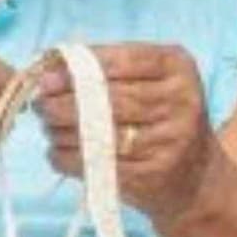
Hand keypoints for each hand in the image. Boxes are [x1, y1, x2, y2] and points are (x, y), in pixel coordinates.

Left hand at [38, 44, 230, 228]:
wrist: (195, 176)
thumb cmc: (160, 117)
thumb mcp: (151, 81)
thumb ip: (108, 67)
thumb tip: (51, 67)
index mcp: (178, 67)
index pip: (124, 59)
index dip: (80, 67)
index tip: (47, 76)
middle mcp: (181, 101)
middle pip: (109, 99)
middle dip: (64, 102)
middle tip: (40, 105)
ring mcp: (170, 141)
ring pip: (100, 134)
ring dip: (62, 132)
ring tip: (47, 128)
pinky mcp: (154, 174)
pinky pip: (100, 164)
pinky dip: (69, 159)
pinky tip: (56, 153)